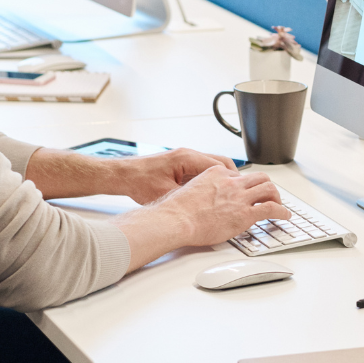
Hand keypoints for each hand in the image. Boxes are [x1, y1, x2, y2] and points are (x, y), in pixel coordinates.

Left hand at [109, 148, 240, 204]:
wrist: (123, 175)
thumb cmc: (139, 182)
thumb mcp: (167, 194)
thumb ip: (189, 197)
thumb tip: (207, 207)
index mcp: (187, 158)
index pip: (219, 166)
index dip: (232, 180)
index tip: (240, 190)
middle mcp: (188, 155)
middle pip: (220, 162)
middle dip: (232, 178)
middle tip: (240, 192)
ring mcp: (185, 158)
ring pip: (212, 166)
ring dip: (221, 178)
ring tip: (229, 194)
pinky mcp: (180, 164)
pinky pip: (202, 169)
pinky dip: (210, 179)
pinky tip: (211, 193)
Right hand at [117, 165, 288, 269]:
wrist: (176, 220)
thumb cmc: (177, 211)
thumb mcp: (189, 190)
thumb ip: (201, 190)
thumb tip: (202, 199)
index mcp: (217, 173)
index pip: (238, 176)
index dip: (245, 185)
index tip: (247, 191)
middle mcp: (231, 182)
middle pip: (259, 177)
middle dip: (267, 186)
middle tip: (269, 195)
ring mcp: (239, 196)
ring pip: (268, 188)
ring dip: (276, 197)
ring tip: (279, 205)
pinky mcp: (245, 213)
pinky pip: (271, 208)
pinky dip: (282, 211)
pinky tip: (284, 216)